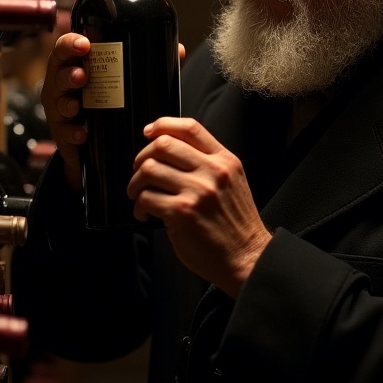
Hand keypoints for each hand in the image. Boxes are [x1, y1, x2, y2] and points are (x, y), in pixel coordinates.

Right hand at [38, 38, 186, 193]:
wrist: (99, 143)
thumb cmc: (110, 102)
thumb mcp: (125, 82)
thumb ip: (150, 66)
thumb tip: (179, 50)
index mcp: (77, 65)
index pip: (66, 48)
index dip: (71, 43)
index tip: (85, 44)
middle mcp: (63, 85)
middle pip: (57, 72)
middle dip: (68, 73)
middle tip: (82, 76)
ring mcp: (60, 109)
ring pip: (56, 101)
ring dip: (66, 102)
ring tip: (76, 105)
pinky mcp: (63, 133)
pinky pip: (63, 132)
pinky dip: (72, 132)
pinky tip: (82, 133)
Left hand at [128, 116, 270, 296]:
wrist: (246, 257)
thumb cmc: (235, 225)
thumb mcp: (232, 183)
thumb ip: (208, 164)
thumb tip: (170, 151)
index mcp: (225, 161)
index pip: (189, 127)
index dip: (163, 125)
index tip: (149, 132)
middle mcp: (212, 172)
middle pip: (163, 145)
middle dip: (142, 157)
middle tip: (139, 172)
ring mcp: (197, 191)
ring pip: (149, 169)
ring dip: (136, 183)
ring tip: (139, 195)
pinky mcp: (182, 212)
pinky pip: (147, 197)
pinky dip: (139, 206)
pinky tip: (145, 213)